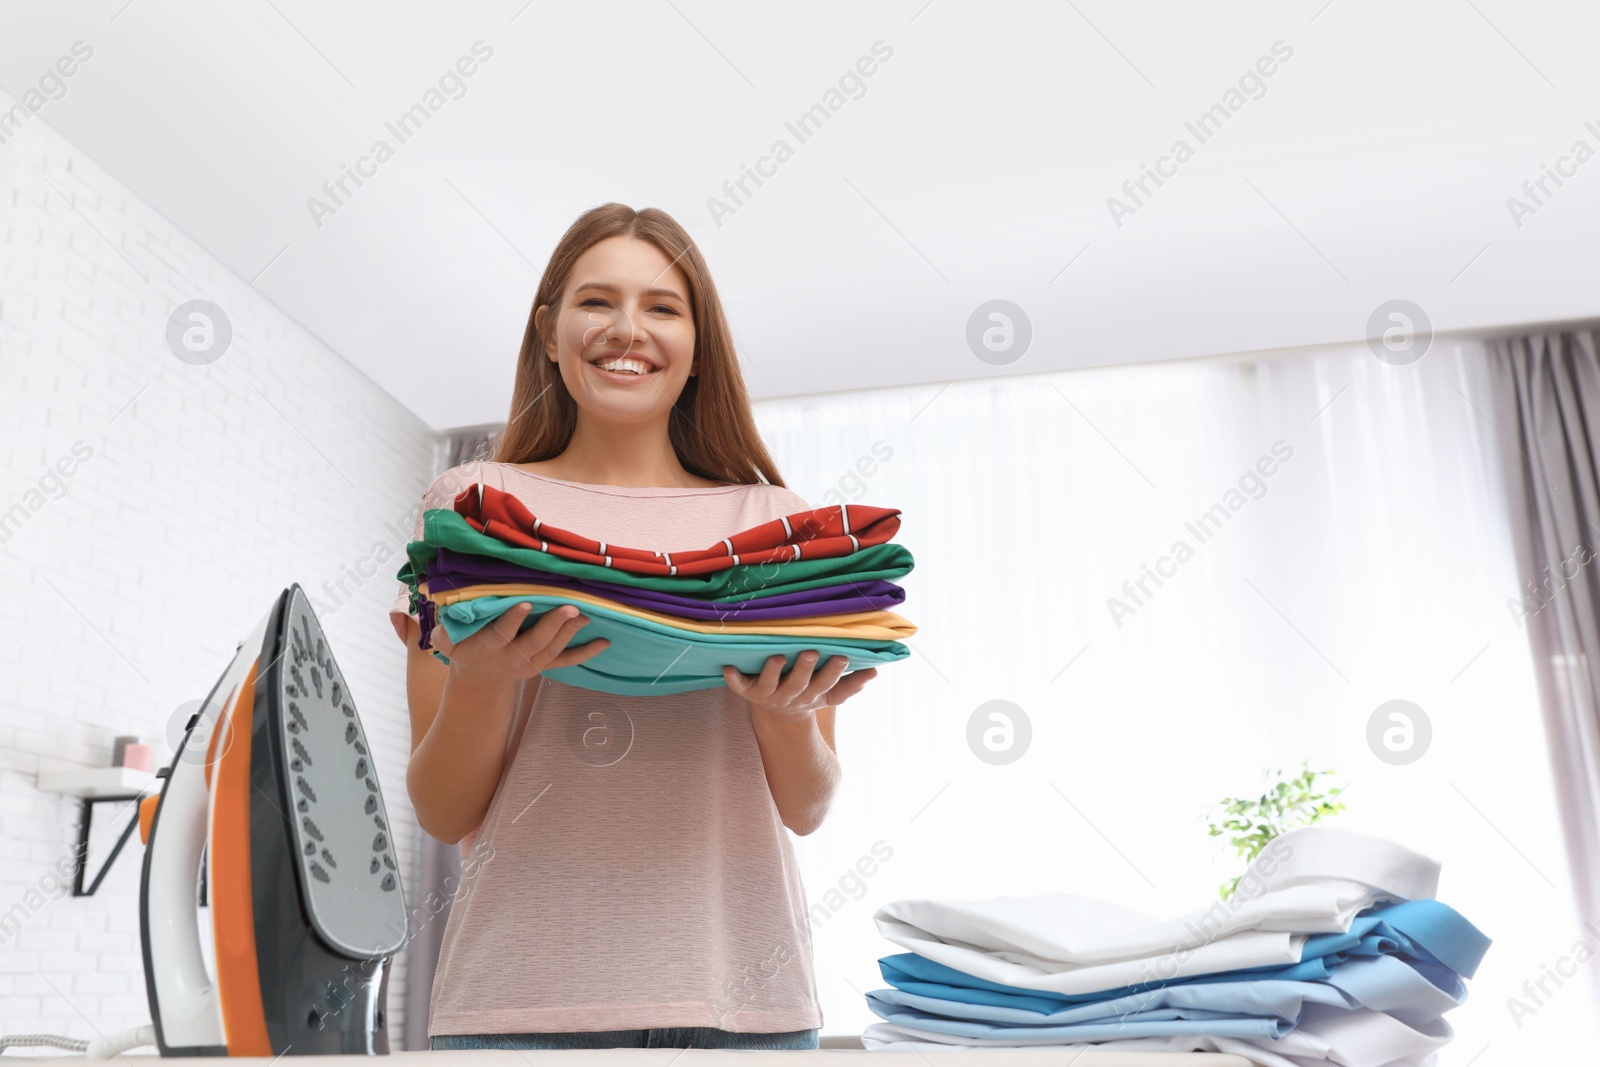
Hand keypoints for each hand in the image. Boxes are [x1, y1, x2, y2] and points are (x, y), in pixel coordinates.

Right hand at [435, 602, 609, 686]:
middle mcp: (513, 657)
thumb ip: (443, 630)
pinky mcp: (544, 666)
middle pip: (535, 641)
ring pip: (554, 648)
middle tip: (569, 607)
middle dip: (552, 624)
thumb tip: (434, 613)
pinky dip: (586, 653)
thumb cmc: (462, 651)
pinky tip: (605, 642)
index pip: (502, 633)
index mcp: (489, 647)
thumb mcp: (446, 642)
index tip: (523, 603)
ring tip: (585, 614)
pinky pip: (568, 661)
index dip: (513, 619)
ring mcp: (532, 663)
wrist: (478, 683)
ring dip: (570, 632)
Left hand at [723, 651, 876, 722]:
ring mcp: (768, 695)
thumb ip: (851, 685)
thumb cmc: (809, 694)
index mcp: (811, 695)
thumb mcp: (831, 694)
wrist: (778, 715)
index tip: (842, 657)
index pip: (825, 684)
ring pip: (770, 684)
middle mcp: (789, 695)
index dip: (833, 673)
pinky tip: (727, 667)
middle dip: (805, 669)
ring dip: (772, 672)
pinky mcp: (748, 691)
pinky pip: (738, 687)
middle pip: (798, 684)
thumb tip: (875, 672)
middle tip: (810, 652)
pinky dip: (733, 679)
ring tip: (777, 657)